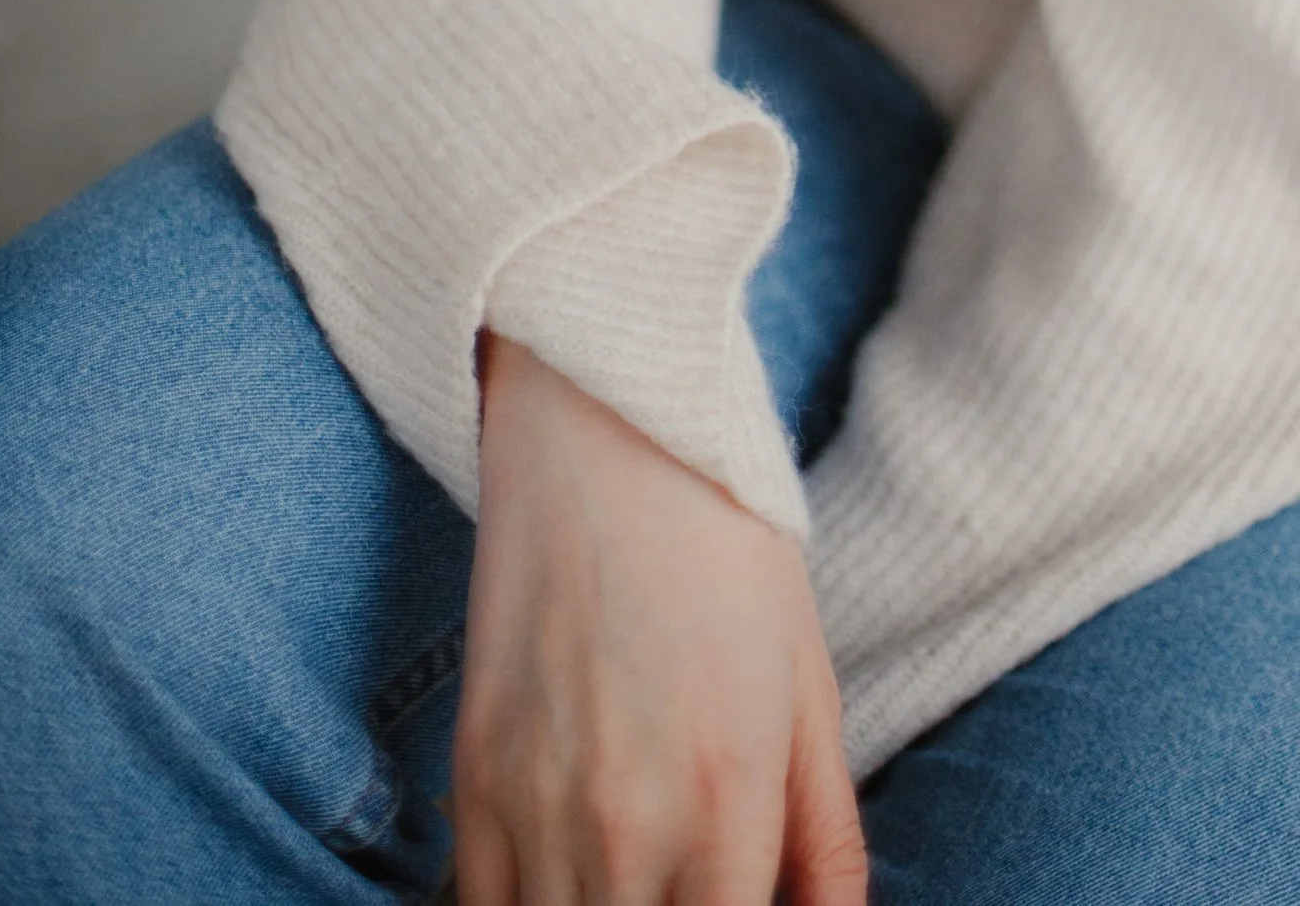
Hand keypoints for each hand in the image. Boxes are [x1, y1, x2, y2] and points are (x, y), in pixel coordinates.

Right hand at [452, 332, 864, 905]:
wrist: (611, 438)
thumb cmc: (731, 554)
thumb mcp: (811, 691)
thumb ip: (827, 840)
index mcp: (731, 804)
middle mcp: (629, 827)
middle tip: (688, 889)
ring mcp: (538, 810)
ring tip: (634, 880)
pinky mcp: (473, 781)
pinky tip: (569, 881)